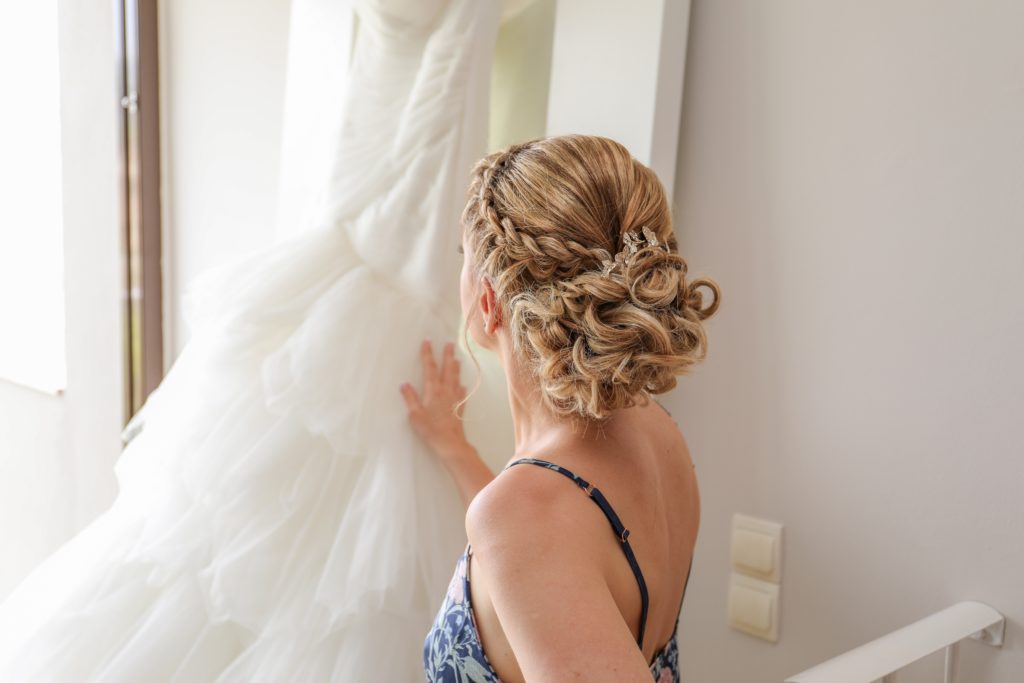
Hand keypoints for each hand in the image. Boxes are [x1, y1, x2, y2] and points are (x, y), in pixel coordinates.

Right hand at [400, 340, 471, 463]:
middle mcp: (446, 391)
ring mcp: (454, 398)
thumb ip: (410, 398)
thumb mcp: (415, 414)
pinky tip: (463, 385)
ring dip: (456, 367)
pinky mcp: (460, 407)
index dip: (428, 354)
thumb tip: (404, 384)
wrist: (450, 443)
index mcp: (433, 390)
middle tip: (450, 343)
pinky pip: (461, 393)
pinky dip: (461, 387)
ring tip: (457, 359)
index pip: (430, 368)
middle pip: (447, 369)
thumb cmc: (430, 429)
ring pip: (456, 378)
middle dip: (447, 355)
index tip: (427, 342)